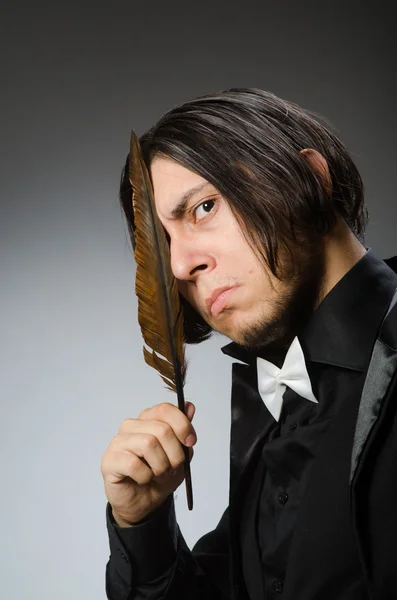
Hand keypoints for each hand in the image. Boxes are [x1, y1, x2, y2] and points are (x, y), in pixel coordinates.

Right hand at [101, 401, 195, 525]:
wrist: (143, 503)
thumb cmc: (159, 475)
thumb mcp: (180, 453)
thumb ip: (183, 429)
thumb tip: (189, 406)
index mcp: (147, 419)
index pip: (165, 409)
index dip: (182, 426)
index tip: (190, 442)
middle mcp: (131, 426)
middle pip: (162, 429)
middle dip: (174, 454)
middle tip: (173, 468)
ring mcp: (118, 442)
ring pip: (148, 444)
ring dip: (160, 466)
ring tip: (158, 475)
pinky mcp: (109, 460)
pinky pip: (133, 464)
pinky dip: (145, 476)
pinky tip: (143, 479)